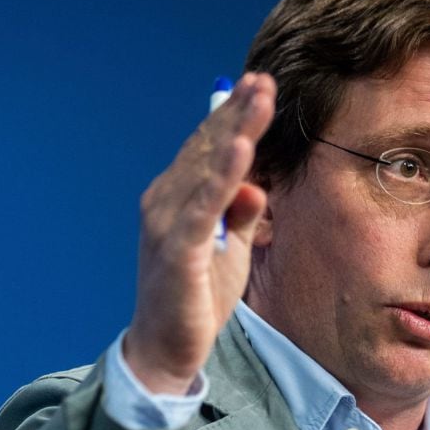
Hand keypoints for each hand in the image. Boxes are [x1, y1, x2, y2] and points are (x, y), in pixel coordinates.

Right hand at [124, 73, 275, 393]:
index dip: (233, 116)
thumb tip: (257, 186)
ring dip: (234, 132)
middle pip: (207, 148)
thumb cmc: (196, 296)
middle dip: (237, 113)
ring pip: (205, 169)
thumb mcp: (229, 249)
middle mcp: (165, 202)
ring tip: (258, 99)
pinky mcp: (176, 251)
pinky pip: (202, 208)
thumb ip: (240, 214)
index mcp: (178, 198)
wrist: (165, 350)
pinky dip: (221, 178)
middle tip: (264, 80)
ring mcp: (167, 224)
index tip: (260, 85)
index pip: (208, 148)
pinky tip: (239, 151)